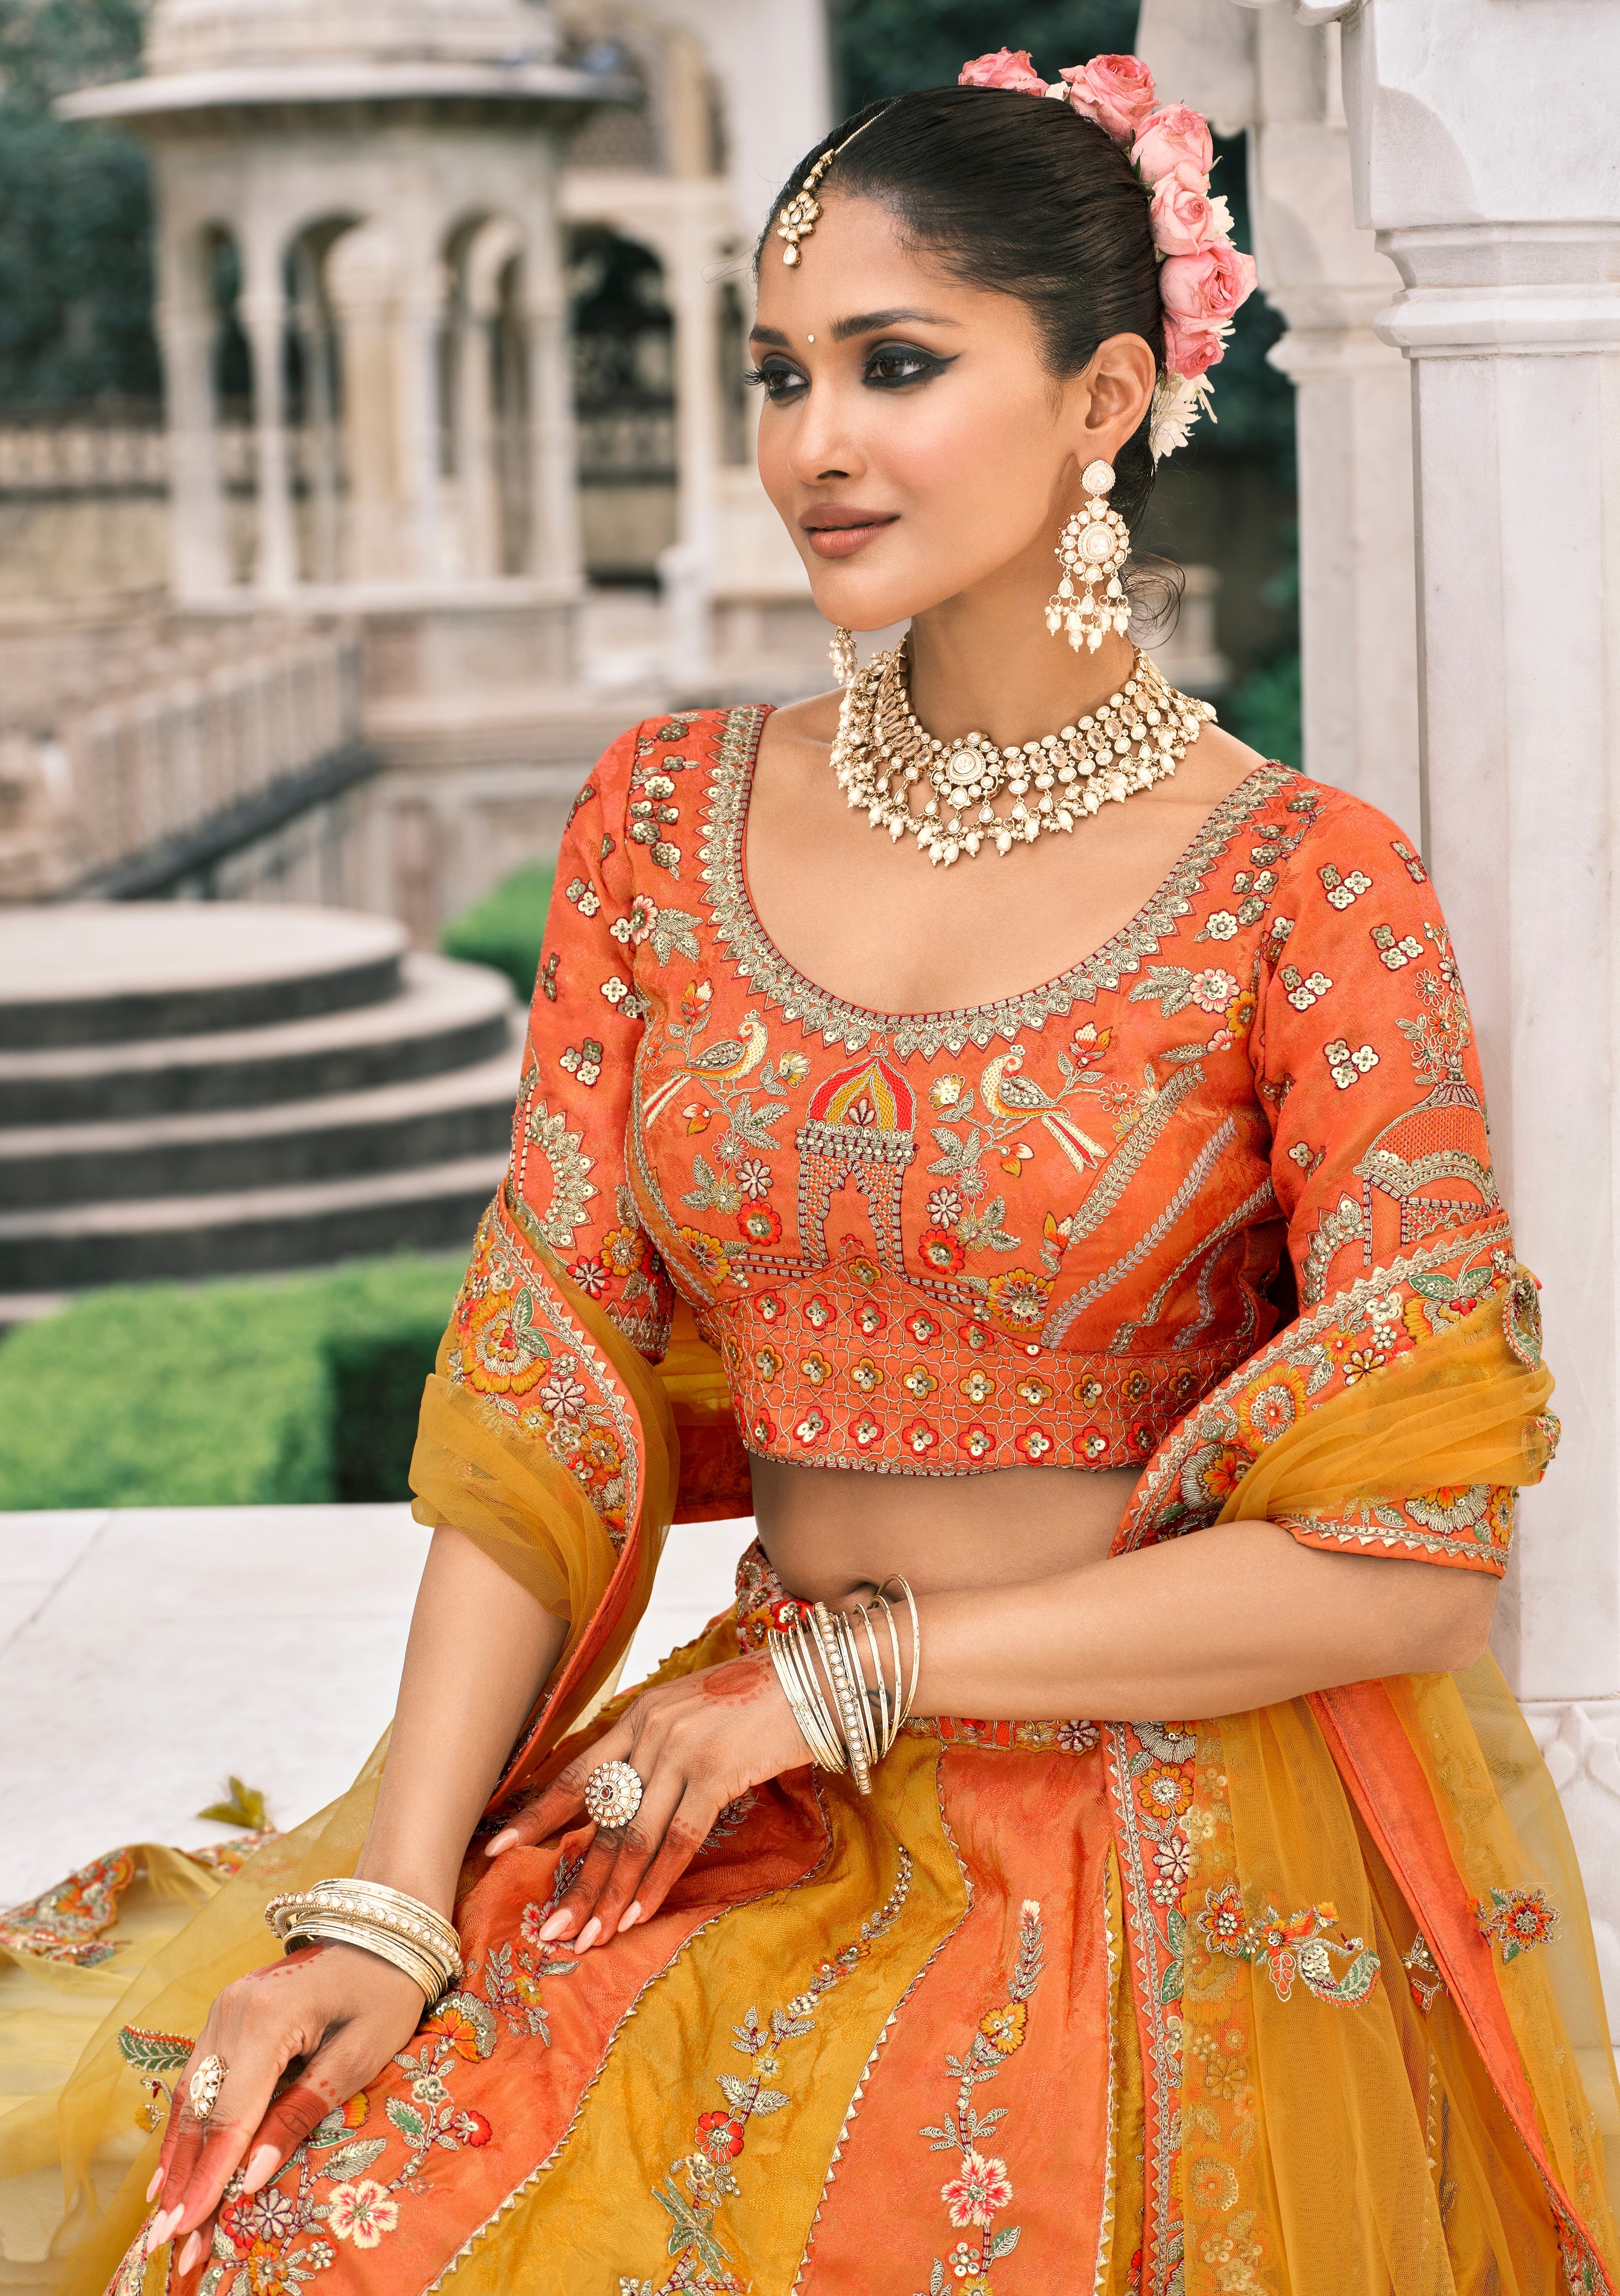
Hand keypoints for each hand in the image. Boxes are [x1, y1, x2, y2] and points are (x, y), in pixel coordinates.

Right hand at [148, 1942, 425, 2287]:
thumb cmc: (383, 1991)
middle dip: (184, 2181)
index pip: (231, 2117)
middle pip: (202, 2112)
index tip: (187, 2231)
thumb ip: (302, 2113)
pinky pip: (200, 2077)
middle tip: (167, 2243)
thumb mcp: (359, 2055)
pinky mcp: (226, 2014)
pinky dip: (188, 2124)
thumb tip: (253, 2178)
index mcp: (267, 2019)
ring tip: (163, 2217)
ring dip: (178, 2158)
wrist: (382, 1928)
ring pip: (191, 2096)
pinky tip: (172, 2165)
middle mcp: (232, 2012)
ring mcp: (224, 2009)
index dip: (209, 2179)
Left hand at [484, 1654, 808, 1949]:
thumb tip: (624, 1808)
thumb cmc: (757, 1703)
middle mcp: (650, 1730)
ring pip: (633, 1837)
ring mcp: (681, 1750)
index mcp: (639, 1716)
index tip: (496, 1850)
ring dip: (610, 1895)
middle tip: (551, 1928)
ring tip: (589, 1938)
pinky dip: (656, 1882)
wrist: (816, 1677)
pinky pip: (677, 1839)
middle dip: (575, 1880)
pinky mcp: (715, 1771)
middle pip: (600, 1819)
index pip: (576, 1773)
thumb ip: (656, 1754)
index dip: (536, 1815)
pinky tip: (638, 1915)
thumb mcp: (692, 1717)